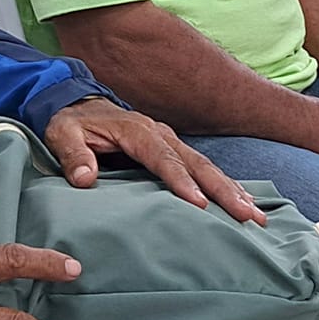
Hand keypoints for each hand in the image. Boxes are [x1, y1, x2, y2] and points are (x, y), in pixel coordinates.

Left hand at [44, 96, 263, 224]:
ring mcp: (170, 141)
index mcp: (137, 131)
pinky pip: (202, 167)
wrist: (77, 103)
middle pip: (197, 163)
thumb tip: (84, 178)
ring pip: (206, 166)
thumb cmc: (71, 123)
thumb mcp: (62, 134)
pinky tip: (243, 202)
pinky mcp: (173, 149)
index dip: (181, 181)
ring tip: (256, 215)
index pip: (163, 158)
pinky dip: (225, 184)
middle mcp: (160, 133)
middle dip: (223, 189)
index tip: (200, 205)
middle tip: (247, 215)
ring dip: (232, 190)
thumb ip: (73, 154)